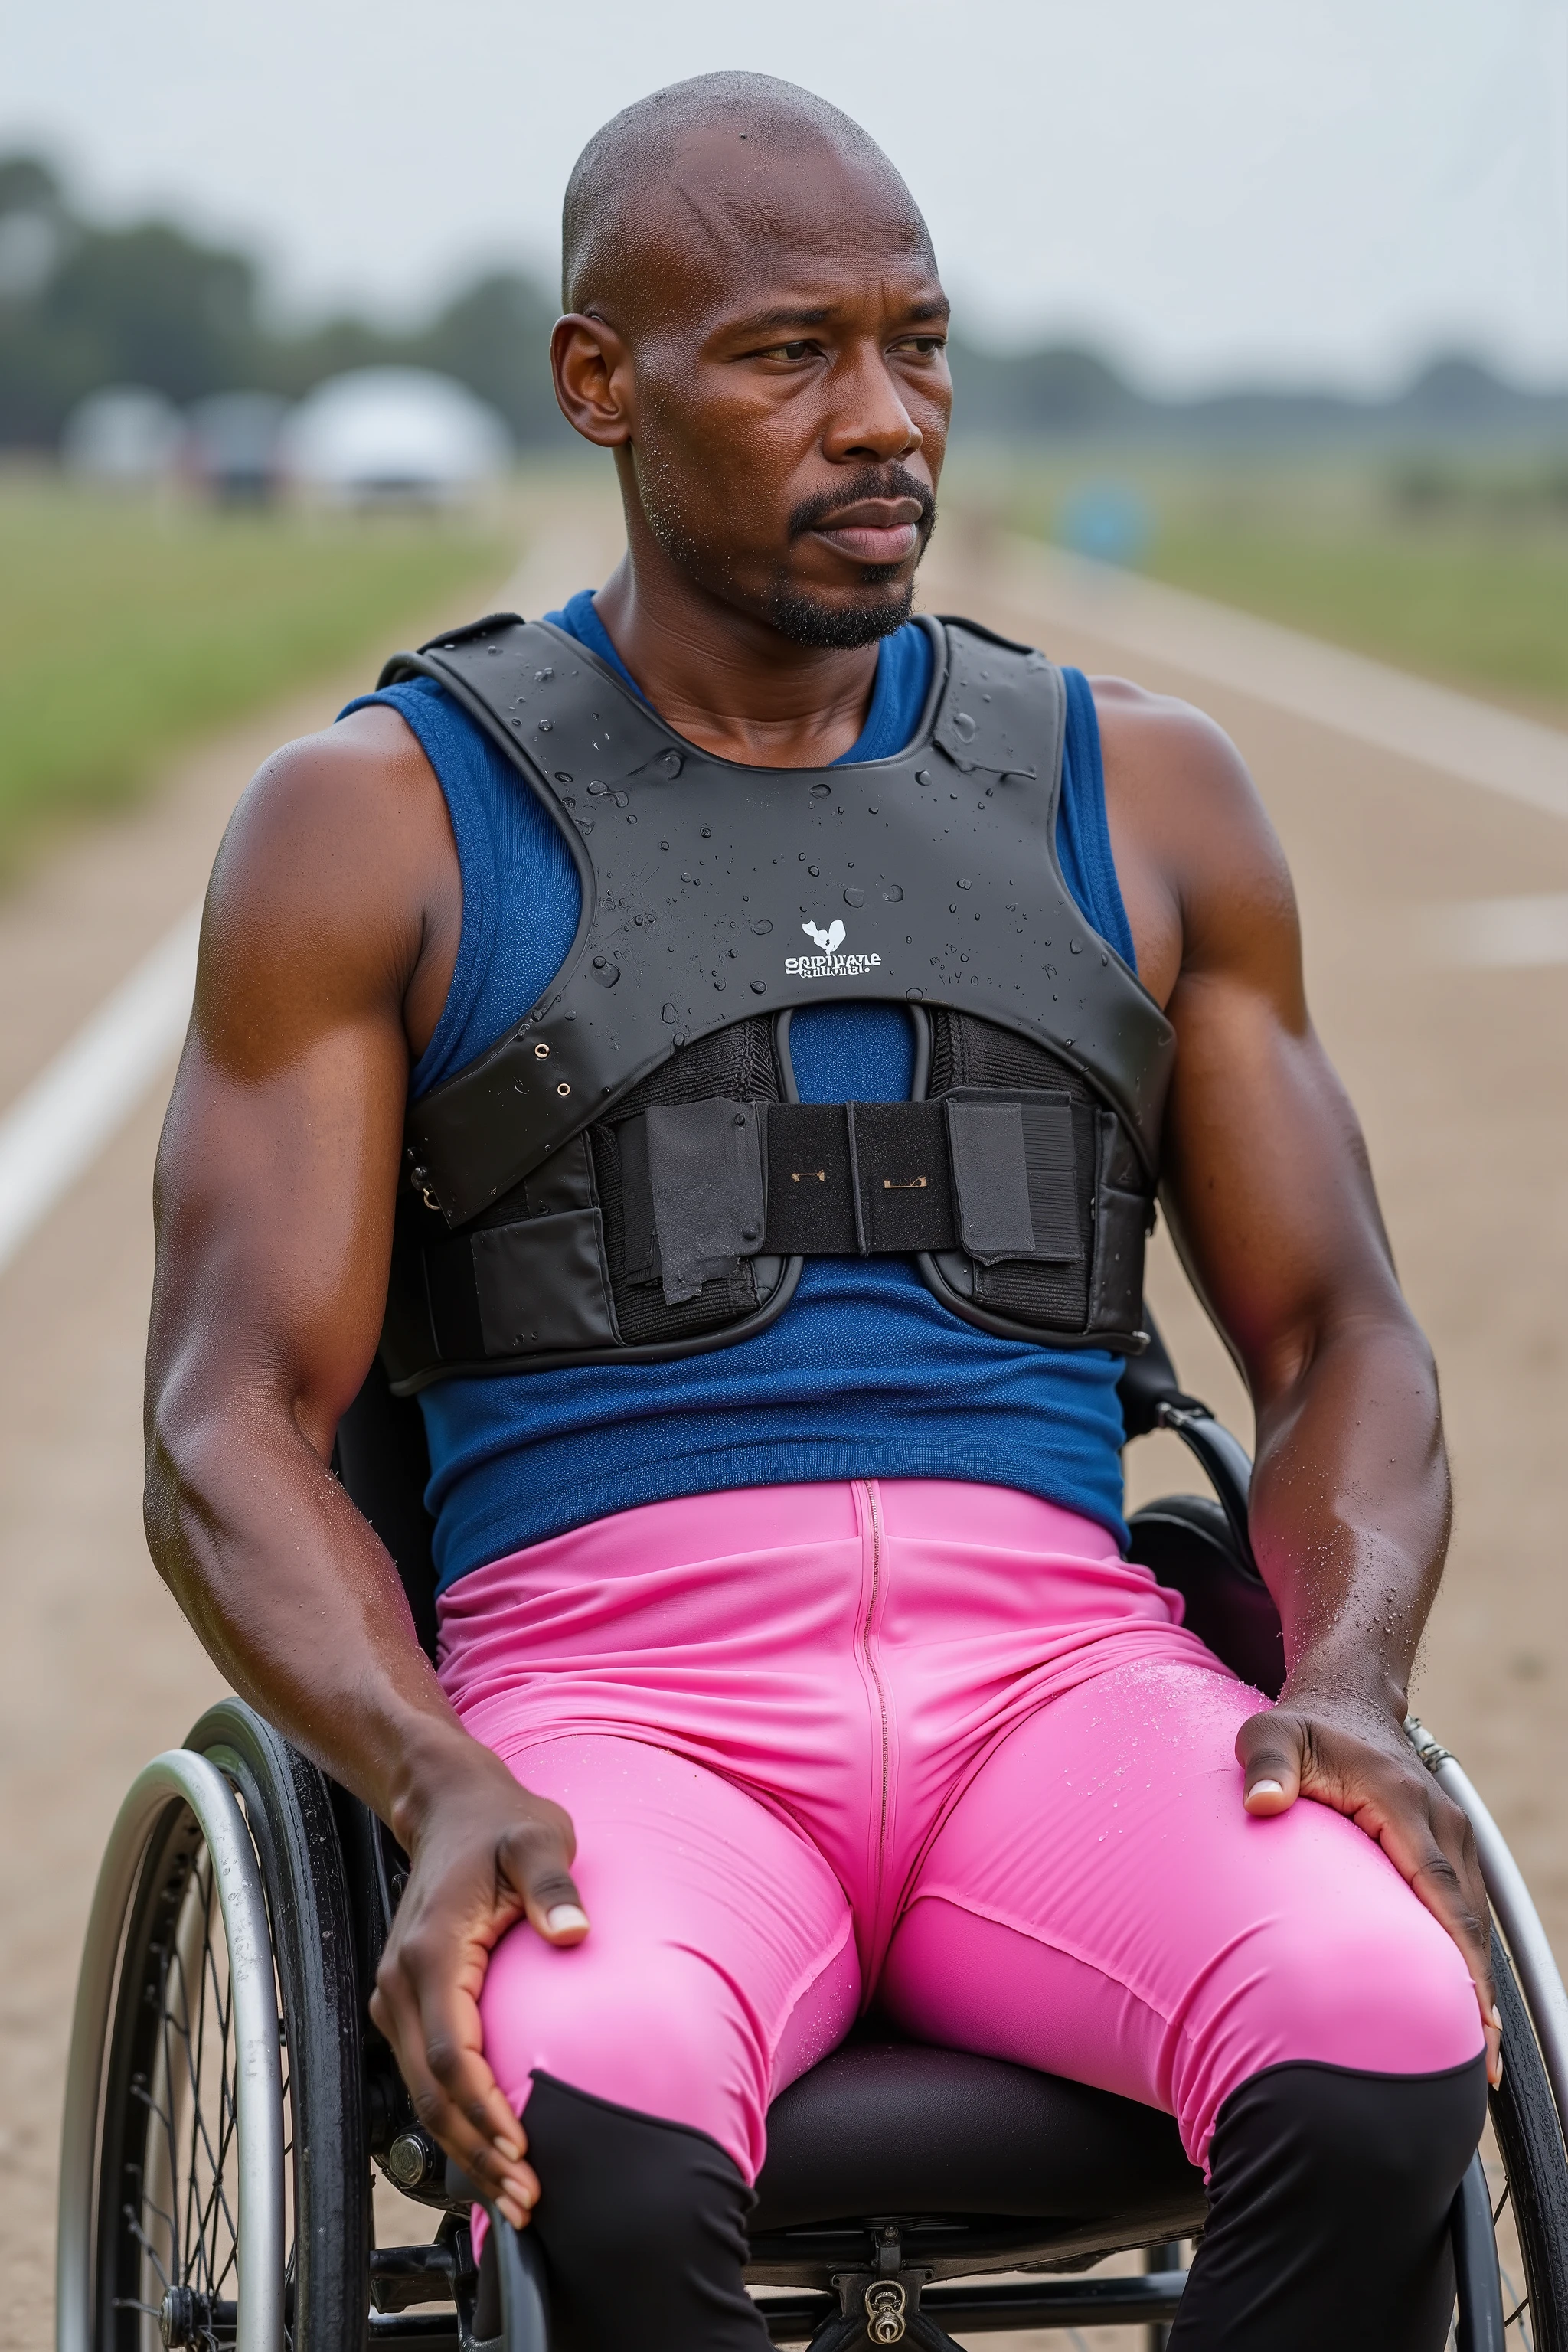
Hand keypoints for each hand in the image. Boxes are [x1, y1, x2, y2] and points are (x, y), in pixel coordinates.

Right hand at [369, 1742, 589, 2224]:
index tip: (524, 2149)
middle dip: (477, 2151)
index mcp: (433, 1949)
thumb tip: (575, 1931)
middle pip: (432, 2090)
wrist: (450, 1805)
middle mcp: (402, 1980)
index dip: (484, 2110)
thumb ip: (553, 1886)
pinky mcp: (404, 2000)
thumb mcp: (537, 1839)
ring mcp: (396, 1993)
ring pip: (421, 2093)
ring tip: (513, 2193)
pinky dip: (453, 2119)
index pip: (452, 2053)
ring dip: (465, 2147)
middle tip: (527, 2199)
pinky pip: (423, 2074)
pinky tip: (488, 2149)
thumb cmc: (500, 1824)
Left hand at [1235, 1692, 1500, 2088]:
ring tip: (1472, 2054)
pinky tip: (1463, 2006)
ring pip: (1475, 1919)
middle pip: (1469, 1919)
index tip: (1468, 2015)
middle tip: (1473, 2064)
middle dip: (1477, 1993)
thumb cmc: (1305, 1726)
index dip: (1458, 1957)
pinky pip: (1468, 1910)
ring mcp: (1452, 1834)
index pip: (1440, 1888)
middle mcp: (1440, 1821)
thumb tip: (1262, 1804)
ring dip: (1478, 1982)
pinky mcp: (1450, 1847)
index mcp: (1402, 1802)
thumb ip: (1265, 1764)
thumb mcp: (1269, 1734)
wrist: (1348, 1699)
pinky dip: (1470, 1958)